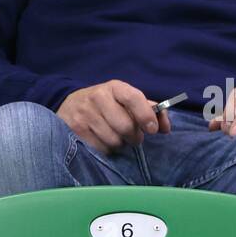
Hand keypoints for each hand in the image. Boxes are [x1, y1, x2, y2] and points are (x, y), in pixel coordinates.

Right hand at [56, 80, 170, 153]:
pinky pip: (101, 148)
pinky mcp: (76, 129)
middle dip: (134, 136)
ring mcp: (85, 114)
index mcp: (114, 87)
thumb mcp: (124, 99)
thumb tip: (166, 127)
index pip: (133, 98)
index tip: (153, 129)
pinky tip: (103, 140)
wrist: (69, 104)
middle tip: (134, 137)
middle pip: (125, 126)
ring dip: (120, 144)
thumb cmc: (106, 104)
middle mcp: (98, 97)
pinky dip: (107, 149)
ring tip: (116, 137)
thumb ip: (148, 109)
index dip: (146, 115)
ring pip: (114, 140)